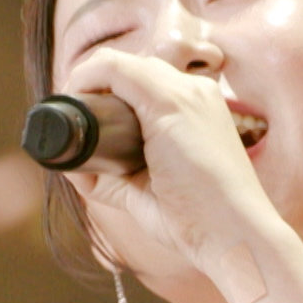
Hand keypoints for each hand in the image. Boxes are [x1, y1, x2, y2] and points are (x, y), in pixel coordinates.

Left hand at [60, 48, 277, 268]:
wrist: (236, 237)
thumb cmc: (198, 221)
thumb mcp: (147, 191)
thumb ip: (114, 177)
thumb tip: (72, 165)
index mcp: (197, 109)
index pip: (143, 83)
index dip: (106, 95)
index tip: (82, 120)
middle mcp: (194, 92)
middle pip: (129, 71)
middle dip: (90, 88)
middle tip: (68, 119)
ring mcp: (185, 92)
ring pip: (119, 65)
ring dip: (84, 82)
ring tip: (66, 113)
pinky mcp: (170, 102)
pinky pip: (114, 68)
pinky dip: (84, 78)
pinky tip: (71, 97)